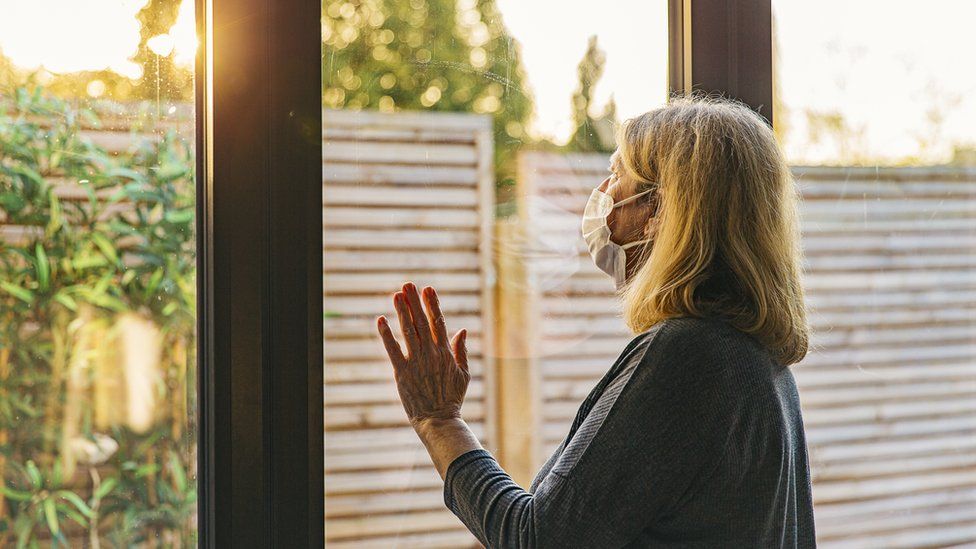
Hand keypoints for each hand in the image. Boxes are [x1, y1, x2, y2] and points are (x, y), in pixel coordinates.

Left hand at [377, 282, 469, 430]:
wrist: (439, 420)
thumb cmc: (452, 399)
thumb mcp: (464, 374)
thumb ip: (462, 350)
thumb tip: (462, 329)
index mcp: (446, 353)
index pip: (438, 322)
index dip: (432, 304)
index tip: (428, 289)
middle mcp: (431, 354)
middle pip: (421, 322)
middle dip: (415, 301)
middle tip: (408, 284)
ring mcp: (416, 362)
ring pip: (408, 331)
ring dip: (402, 312)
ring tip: (396, 295)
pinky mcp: (402, 373)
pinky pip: (393, 350)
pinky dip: (386, 335)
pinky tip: (381, 320)